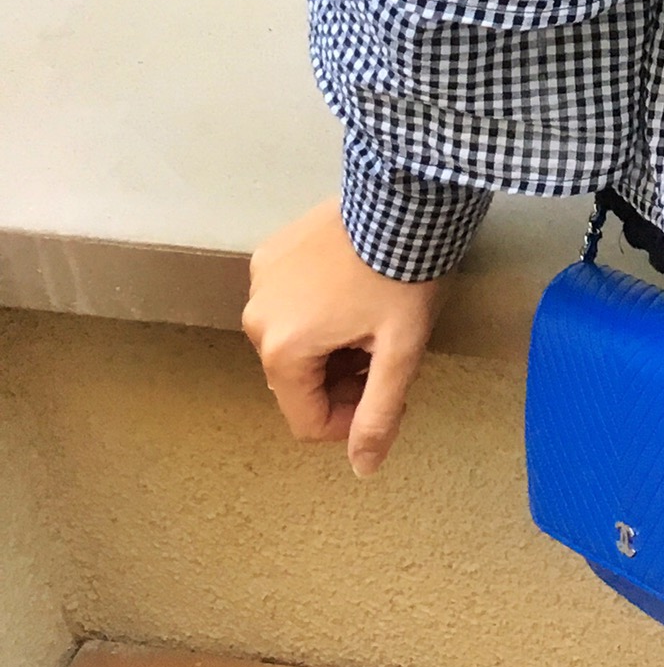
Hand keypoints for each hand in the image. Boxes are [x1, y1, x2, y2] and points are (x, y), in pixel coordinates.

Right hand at [242, 196, 443, 478]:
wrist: (402, 197)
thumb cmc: (403, 275)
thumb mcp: (400, 351)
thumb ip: (378, 414)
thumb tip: (362, 468)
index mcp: (282, 350)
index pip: (308, 420)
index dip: (352, 417)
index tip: (389, 391)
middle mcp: (256, 318)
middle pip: (298, 379)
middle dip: (342, 378)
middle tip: (384, 351)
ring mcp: (258, 280)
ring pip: (293, 341)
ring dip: (329, 344)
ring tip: (371, 317)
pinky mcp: (269, 252)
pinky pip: (289, 301)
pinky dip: (316, 307)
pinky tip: (352, 287)